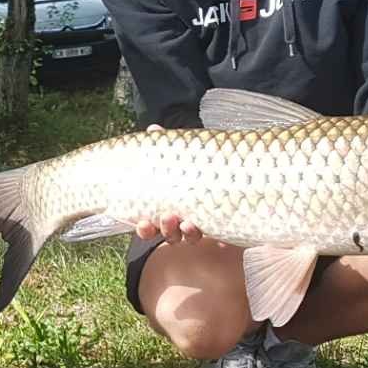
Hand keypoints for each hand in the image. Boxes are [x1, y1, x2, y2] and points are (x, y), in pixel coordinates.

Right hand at [133, 124, 208, 244]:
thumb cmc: (191, 166)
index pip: (149, 226)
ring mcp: (200, 225)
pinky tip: (220, 238)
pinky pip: (217, 236)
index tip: (142, 222)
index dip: (144, 229)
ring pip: (190, 237)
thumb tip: (153, 129)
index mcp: (164, 209)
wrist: (225, 171)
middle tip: (168, 216)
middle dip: (167, 229)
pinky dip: (217, 238)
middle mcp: (180, 222)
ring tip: (188, 223)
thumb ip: (164, 146)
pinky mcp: (220, 225)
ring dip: (187, 233)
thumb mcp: (177, 156)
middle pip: (169, 234)